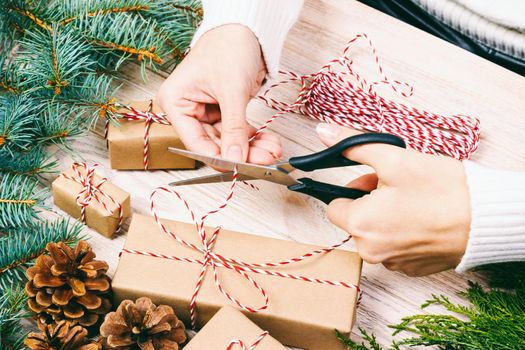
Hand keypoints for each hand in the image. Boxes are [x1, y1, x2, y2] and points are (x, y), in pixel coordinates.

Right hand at [157, 24, 281, 163]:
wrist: (246, 28)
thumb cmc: (228, 46)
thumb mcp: (232, 90)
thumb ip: (233, 128)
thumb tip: (235, 158)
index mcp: (176, 102)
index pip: (195, 142)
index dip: (219, 158)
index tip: (241, 168)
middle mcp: (188, 109)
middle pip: (214, 144)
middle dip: (242, 153)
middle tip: (265, 160)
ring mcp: (206, 111)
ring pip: (228, 141)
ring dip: (252, 148)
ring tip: (272, 151)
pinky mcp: (224, 110)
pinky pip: (237, 132)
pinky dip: (254, 138)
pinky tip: (269, 142)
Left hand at [316, 123, 470, 275]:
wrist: (487, 219)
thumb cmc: (442, 190)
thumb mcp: (394, 158)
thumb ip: (353, 146)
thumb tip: (323, 133)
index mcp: (361, 224)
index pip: (334, 206)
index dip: (352, 190)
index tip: (372, 181)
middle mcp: (371, 250)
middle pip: (356, 220)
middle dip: (369, 201)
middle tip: (397, 186)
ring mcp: (393, 262)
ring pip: (375, 233)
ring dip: (385, 217)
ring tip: (413, 201)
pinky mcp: (411, 268)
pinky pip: (394, 246)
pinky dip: (402, 233)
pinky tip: (423, 219)